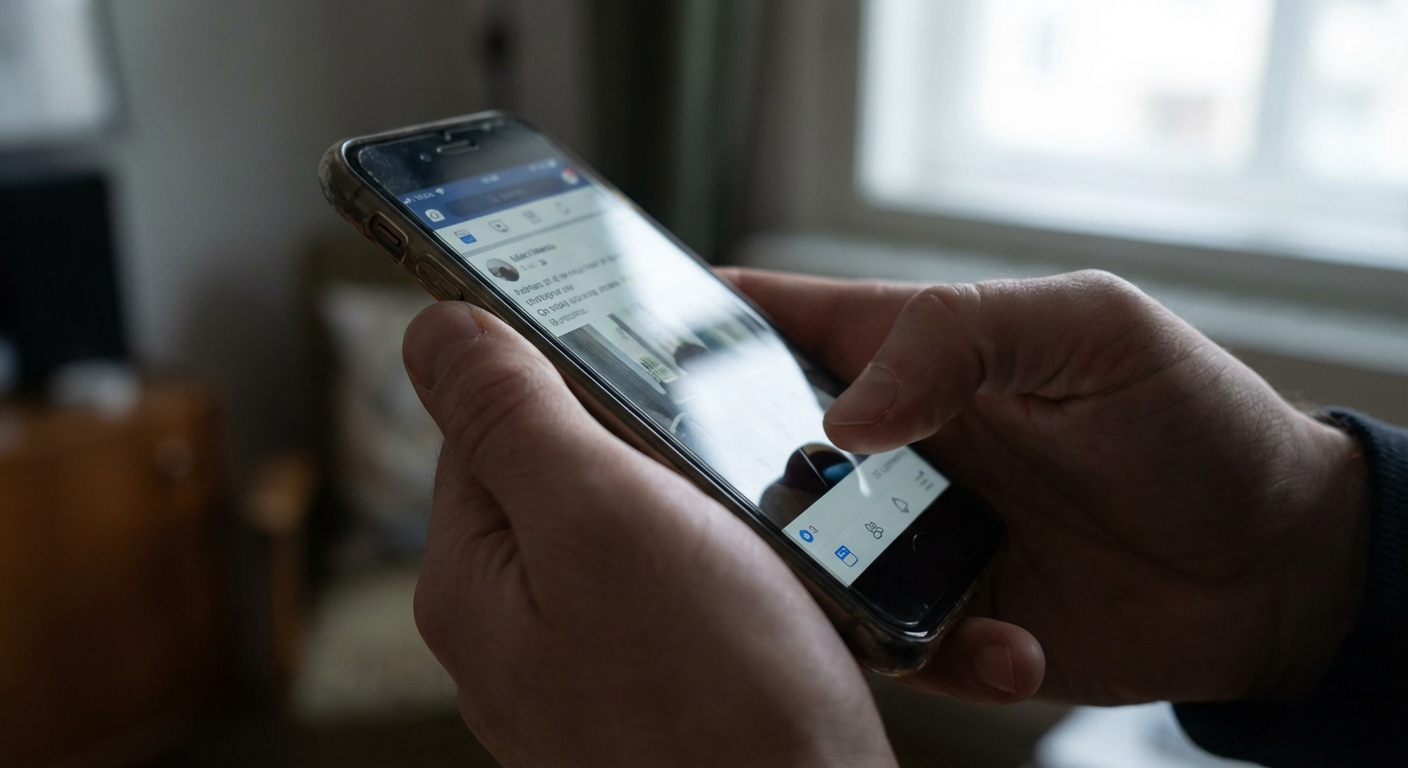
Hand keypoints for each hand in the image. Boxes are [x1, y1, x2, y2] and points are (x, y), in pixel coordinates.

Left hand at [402, 302, 893, 765]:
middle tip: (712, 445)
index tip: (631, 346)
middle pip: (559, 477)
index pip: (483, 425)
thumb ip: (513, 415)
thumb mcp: (602, 516)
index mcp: (472, 581)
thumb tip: (435, 327)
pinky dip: (716, 565)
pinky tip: (764, 579)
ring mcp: (581, 672)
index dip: (557, 371)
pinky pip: (671, 593)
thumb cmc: (716, 696)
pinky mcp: (652, 694)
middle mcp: (512, 634)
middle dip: (637, 444)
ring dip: (687, 504)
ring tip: (751, 520)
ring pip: (625, 534)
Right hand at [723, 268, 1369, 705]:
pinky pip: (888, 644)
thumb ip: (960, 335)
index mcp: (910, 353)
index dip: (685, 329)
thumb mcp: (1092, 329)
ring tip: (889, 595)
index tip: (616, 356)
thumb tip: (843, 412)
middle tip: (721, 515)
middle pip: (750, 451)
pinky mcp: (943, 616)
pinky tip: (1010, 642)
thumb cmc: (1193, 420)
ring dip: (821, 587)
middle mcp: (891, 445)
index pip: (767, 322)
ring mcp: (908, 534)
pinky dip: (936, 654)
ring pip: (799, 561)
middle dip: (718, 483)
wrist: (1275, 568)